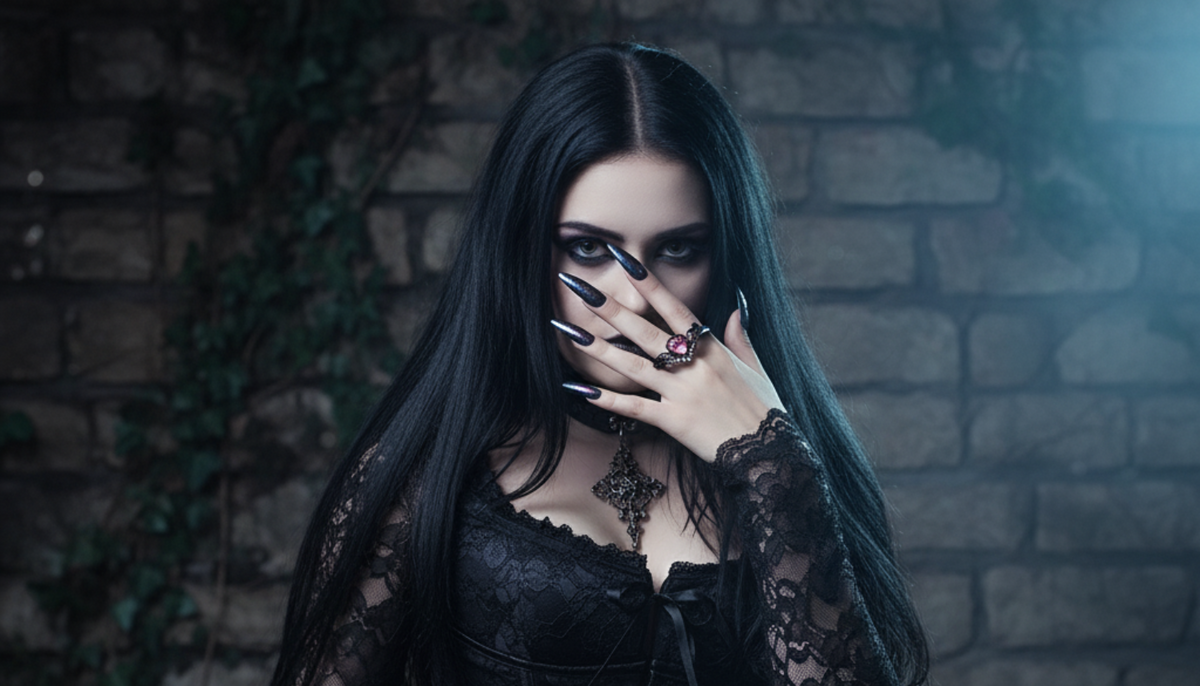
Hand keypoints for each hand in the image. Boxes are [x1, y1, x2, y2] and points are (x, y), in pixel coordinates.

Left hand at [555, 264, 784, 462]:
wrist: (770, 451)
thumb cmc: (764, 409)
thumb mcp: (756, 368)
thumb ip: (740, 336)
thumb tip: (736, 307)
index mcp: (712, 349)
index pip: (675, 308)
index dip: (649, 284)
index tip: (625, 262)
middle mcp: (694, 367)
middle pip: (645, 332)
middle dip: (611, 309)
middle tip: (581, 289)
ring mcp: (682, 394)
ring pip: (633, 366)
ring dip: (599, 348)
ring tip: (569, 331)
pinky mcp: (674, 421)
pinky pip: (635, 408)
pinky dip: (607, 399)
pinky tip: (581, 388)